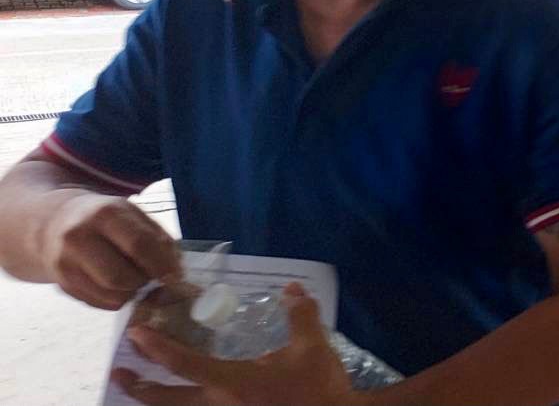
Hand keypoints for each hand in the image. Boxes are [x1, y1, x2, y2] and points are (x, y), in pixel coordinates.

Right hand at [40, 192, 181, 309]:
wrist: (55, 224)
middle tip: (152, 278)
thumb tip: (176, 273)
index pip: (139, 245)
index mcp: (105, 213)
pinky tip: (118, 287)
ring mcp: (65, 262)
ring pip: (110, 294)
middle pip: (122, 276)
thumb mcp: (134, 216)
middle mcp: (79, 236)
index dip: (162, 265)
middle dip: (144, 282)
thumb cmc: (106, 219)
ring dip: (131, 293)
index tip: (175, 276)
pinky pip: (97, 303)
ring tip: (135, 280)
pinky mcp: (61, 283)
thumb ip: (159, 240)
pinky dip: (116, 300)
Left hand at [114, 283, 361, 405]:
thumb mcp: (313, 346)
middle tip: (118, 372)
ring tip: (138, 391)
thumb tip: (292, 288)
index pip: (183, 363)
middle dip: (138, 386)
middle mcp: (219, 404)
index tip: (136, 333)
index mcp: (231, 381)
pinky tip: (183, 401)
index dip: (156, 348)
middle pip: (166, 399)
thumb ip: (300, 315)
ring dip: (155, 401)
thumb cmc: (317, 388)